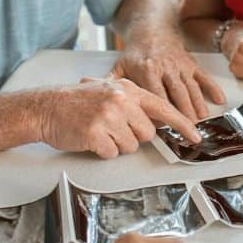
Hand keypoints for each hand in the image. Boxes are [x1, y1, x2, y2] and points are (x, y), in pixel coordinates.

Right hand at [35, 78, 201, 158]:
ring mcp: (108, 116)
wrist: (47, 107)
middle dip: (132, 136)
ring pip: (130, 146)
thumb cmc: (77, 102)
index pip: (163, 108)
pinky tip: (91, 137)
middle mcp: (121, 101)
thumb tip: (157, 122)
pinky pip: (112, 153)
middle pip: (147, 133)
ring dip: (116, 144)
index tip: (196, 136)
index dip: (182, 124)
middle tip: (112, 127)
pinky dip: (102, 150)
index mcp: (127, 89)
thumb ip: (134, 103)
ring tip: (99, 130)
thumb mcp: (109, 91)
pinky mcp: (96, 133)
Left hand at [112, 36, 226, 120]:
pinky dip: (212, 88)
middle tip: (189, 129)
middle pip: (176, 93)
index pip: (155, 95)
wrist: (151, 29)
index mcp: (147, 69)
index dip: (161, 112)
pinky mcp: (191, 63)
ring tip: (202, 120)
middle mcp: (165, 67)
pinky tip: (219, 100)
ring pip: (191, 87)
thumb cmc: (135, 53)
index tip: (164, 127)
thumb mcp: (120, 66)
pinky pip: (203, 76)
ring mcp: (180, 65)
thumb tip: (100, 102)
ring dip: (198, 104)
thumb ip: (111, 84)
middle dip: (183, 112)